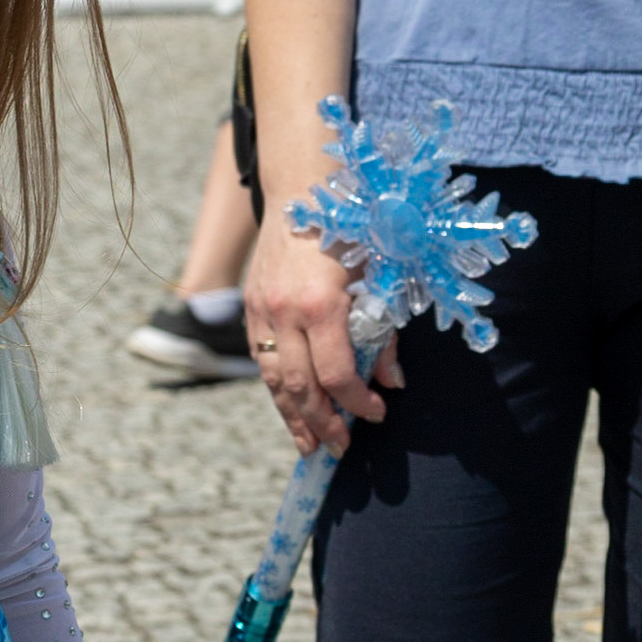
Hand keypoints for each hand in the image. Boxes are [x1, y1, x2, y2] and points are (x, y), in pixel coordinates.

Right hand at [242, 216, 399, 454]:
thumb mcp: (378, 280)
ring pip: (272, 380)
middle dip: (320, 423)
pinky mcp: (250, 307)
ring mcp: (261, 311)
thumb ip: (383, 334)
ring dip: (292, 416)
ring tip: (308, 444)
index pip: (336, 375)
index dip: (357, 404)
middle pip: (298, 387)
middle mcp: (284, 313)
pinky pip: (260, 359)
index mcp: (320, 306)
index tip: (376, 415)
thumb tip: (391, 382)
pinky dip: (276, 388)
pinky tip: (291, 407)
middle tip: (338, 449)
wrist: (301, 192)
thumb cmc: (350, 233)